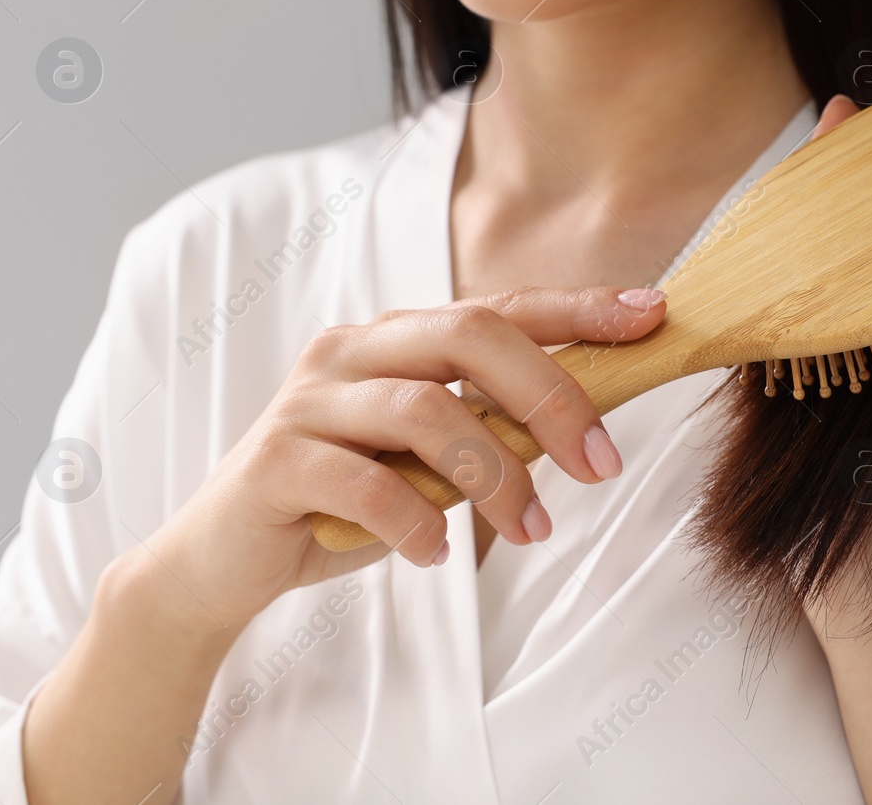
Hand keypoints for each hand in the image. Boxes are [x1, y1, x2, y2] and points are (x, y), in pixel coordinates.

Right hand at [127, 287, 666, 633]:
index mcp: (395, 340)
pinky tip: (437, 554)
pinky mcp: (275, 463)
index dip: (577, 308)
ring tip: (529, 533)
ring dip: (496, 475)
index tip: (650, 315)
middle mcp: (352, 353)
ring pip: (426, 410)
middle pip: (467, 335)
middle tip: (601, 464)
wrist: (221, 562)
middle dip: (550, 394)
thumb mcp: (430, 462)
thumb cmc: (344, 504)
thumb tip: (588, 427)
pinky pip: (367, 484)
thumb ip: (488, 431)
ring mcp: (309, 403)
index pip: (498, 308)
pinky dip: (417, 521)